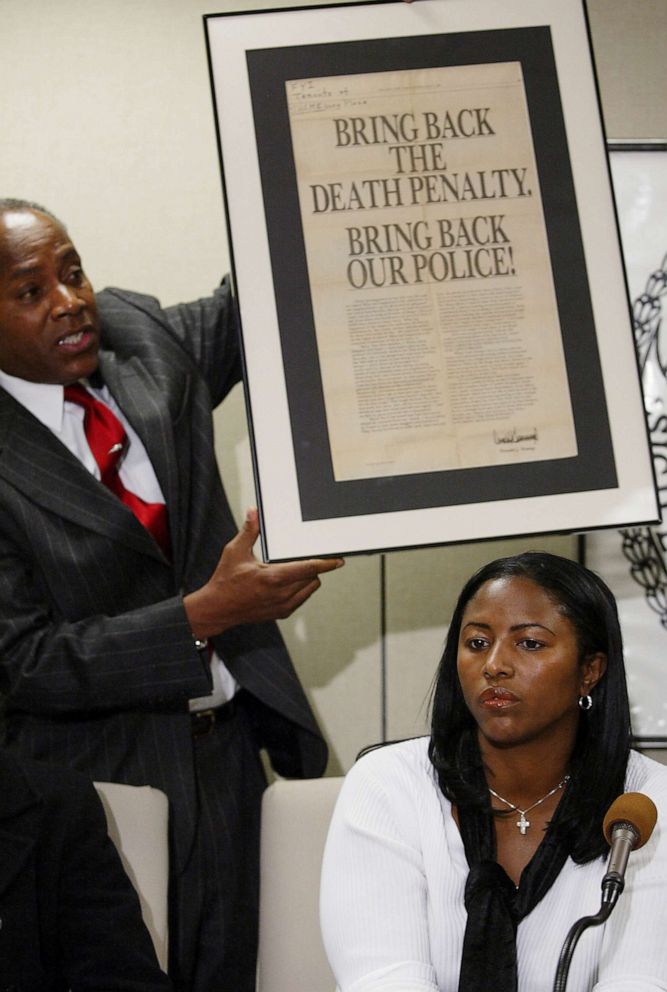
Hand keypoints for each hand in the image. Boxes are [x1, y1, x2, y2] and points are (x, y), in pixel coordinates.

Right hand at [184, 508, 343, 637]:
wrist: (217, 609)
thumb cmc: (225, 581)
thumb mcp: (235, 552)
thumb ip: (249, 531)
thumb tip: (254, 512)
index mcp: (273, 578)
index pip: (309, 569)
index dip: (326, 563)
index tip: (338, 560)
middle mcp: (281, 594)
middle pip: (313, 577)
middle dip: (312, 567)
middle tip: (305, 557)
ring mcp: (282, 606)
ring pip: (310, 588)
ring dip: (308, 578)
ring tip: (293, 569)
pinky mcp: (282, 612)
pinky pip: (302, 598)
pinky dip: (301, 588)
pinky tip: (289, 581)